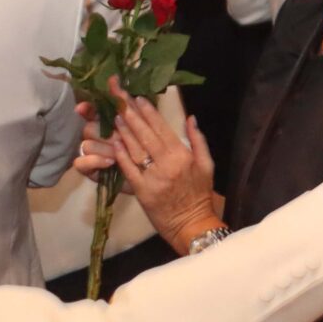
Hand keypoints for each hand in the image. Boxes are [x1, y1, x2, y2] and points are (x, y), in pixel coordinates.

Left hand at [86, 90, 222, 251]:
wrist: (191, 223)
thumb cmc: (200, 193)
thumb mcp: (207, 164)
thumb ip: (198, 140)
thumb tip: (191, 118)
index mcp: (183, 155)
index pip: (162, 128)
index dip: (149, 112)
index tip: (139, 98)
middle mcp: (167, 163)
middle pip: (146, 135)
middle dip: (132, 115)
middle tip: (120, 99)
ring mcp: (153, 177)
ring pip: (136, 149)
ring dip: (124, 131)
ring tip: (114, 116)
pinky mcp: (142, 191)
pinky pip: (129, 170)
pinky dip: (122, 155)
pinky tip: (115, 142)